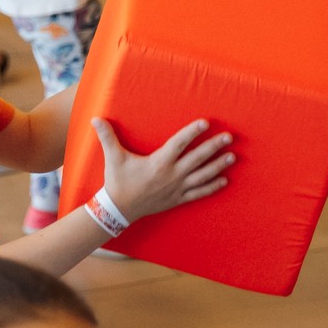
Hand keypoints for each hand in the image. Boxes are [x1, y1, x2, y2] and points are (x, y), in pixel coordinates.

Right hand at [95, 116, 234, 222]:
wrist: (119, 209)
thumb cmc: (118, 181)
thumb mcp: (113, 158)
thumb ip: (107, 137)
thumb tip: (95, 118)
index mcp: (159, 162)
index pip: (180, 143)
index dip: (193, 132)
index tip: (206, 123)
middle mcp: (172, 175)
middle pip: (198, 158)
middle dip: (214, 147)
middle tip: (228, 137)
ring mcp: (177, 188)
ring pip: (203, 176)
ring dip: (218, 166)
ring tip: (232, 157)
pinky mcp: (178, 199)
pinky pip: (200, 193)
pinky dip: (212, 187)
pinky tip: (224, 180)